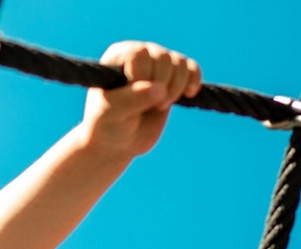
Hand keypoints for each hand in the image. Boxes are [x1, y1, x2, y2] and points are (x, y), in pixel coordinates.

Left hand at [83, 41, 201, 158]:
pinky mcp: (174, 77)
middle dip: (162, 84)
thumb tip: (159, 89)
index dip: (142, 76)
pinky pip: (193, 68)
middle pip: (163, 57)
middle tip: (152, 106)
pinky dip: (194, 81)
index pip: (138, 54)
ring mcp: (158, 64)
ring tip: (161, 106)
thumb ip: (131, 100)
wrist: (119, 141)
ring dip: (176, 86)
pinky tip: (187, 95)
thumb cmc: (107, 124)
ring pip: (180, 62)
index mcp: (117, 56)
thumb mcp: (110, 114)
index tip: (131, 97)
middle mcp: (139, 54)